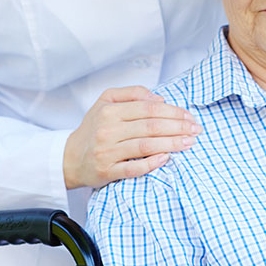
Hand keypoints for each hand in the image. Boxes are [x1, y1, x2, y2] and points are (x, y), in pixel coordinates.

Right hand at [63, 86, 201, 188]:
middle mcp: (108, 130)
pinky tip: (167, 158)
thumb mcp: (106, 101)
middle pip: (151, 126)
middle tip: (196, 129)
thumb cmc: (93, 127)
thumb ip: (132, 94)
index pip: (149, 108)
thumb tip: (159, 98)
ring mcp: (107, 151)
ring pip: (145, 146)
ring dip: (171, 144)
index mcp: (110, 110)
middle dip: (178, 127)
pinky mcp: (107, 171)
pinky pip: (133, 168)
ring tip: (189, 142)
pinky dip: (151, 164)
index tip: (189, 116)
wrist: (69, 157)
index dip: (172, 111)